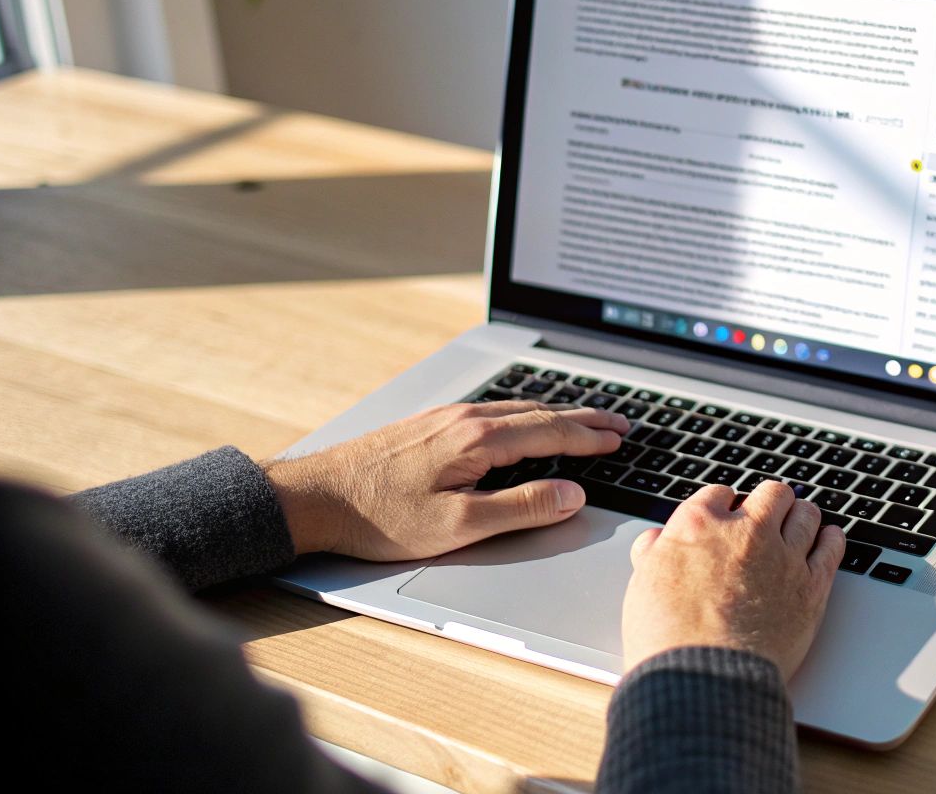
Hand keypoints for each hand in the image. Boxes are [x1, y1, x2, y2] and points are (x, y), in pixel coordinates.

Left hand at [261, 401, 630, 560]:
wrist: (314, 497)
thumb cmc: (378, 517)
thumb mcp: (458, 526)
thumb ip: (521, 509)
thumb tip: (571, 495)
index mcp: (479, 440)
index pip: (552, 433)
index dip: (591, 437)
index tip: (620, 440)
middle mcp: (466, 419)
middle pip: (540, 413)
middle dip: (584, 419)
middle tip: (618, 423)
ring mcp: (446, 417)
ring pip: (517, 408)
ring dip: (557, 414)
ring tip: (583, 421)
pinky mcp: (430, 424)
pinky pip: (494, 411)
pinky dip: (526, 414)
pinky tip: (525, 422)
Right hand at [623, 481, 844, 679]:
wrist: (703, 678)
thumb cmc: (667, 638)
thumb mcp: (643, 585)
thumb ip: (654, 553)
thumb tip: (656, 540)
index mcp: (700, 524)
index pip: (721, 493)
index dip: (725, 504)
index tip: (729, 514)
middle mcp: (745, 531)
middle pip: (771, 494)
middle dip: (769, 503)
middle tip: (768, 516)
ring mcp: (783, 556)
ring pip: (806, 514)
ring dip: (801, 516)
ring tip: (799, 523)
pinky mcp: (811, 585)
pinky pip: (832, 547)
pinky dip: (831, 539)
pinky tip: (828, 539)